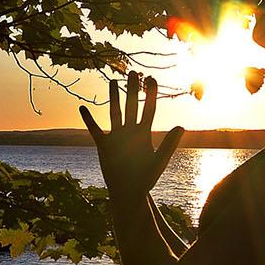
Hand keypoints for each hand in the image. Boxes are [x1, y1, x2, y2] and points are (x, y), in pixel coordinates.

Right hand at [80, 72, 184, 199]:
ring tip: (113, 81)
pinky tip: (82, 108)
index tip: (151, 78)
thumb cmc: (146, 178)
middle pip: (131, 105)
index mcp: (145, 133)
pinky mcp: (104, 146)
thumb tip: (181, 126)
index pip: (149, 109)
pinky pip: (94, 130)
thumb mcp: (159, 161)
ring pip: (114, 112)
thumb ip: (169, 144)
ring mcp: (116, 137)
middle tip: (133, 72)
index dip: (150, 94)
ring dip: (113, 97)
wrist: (129, 192)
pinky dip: (88, 120)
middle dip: (133, 89)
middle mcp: (130, 131)